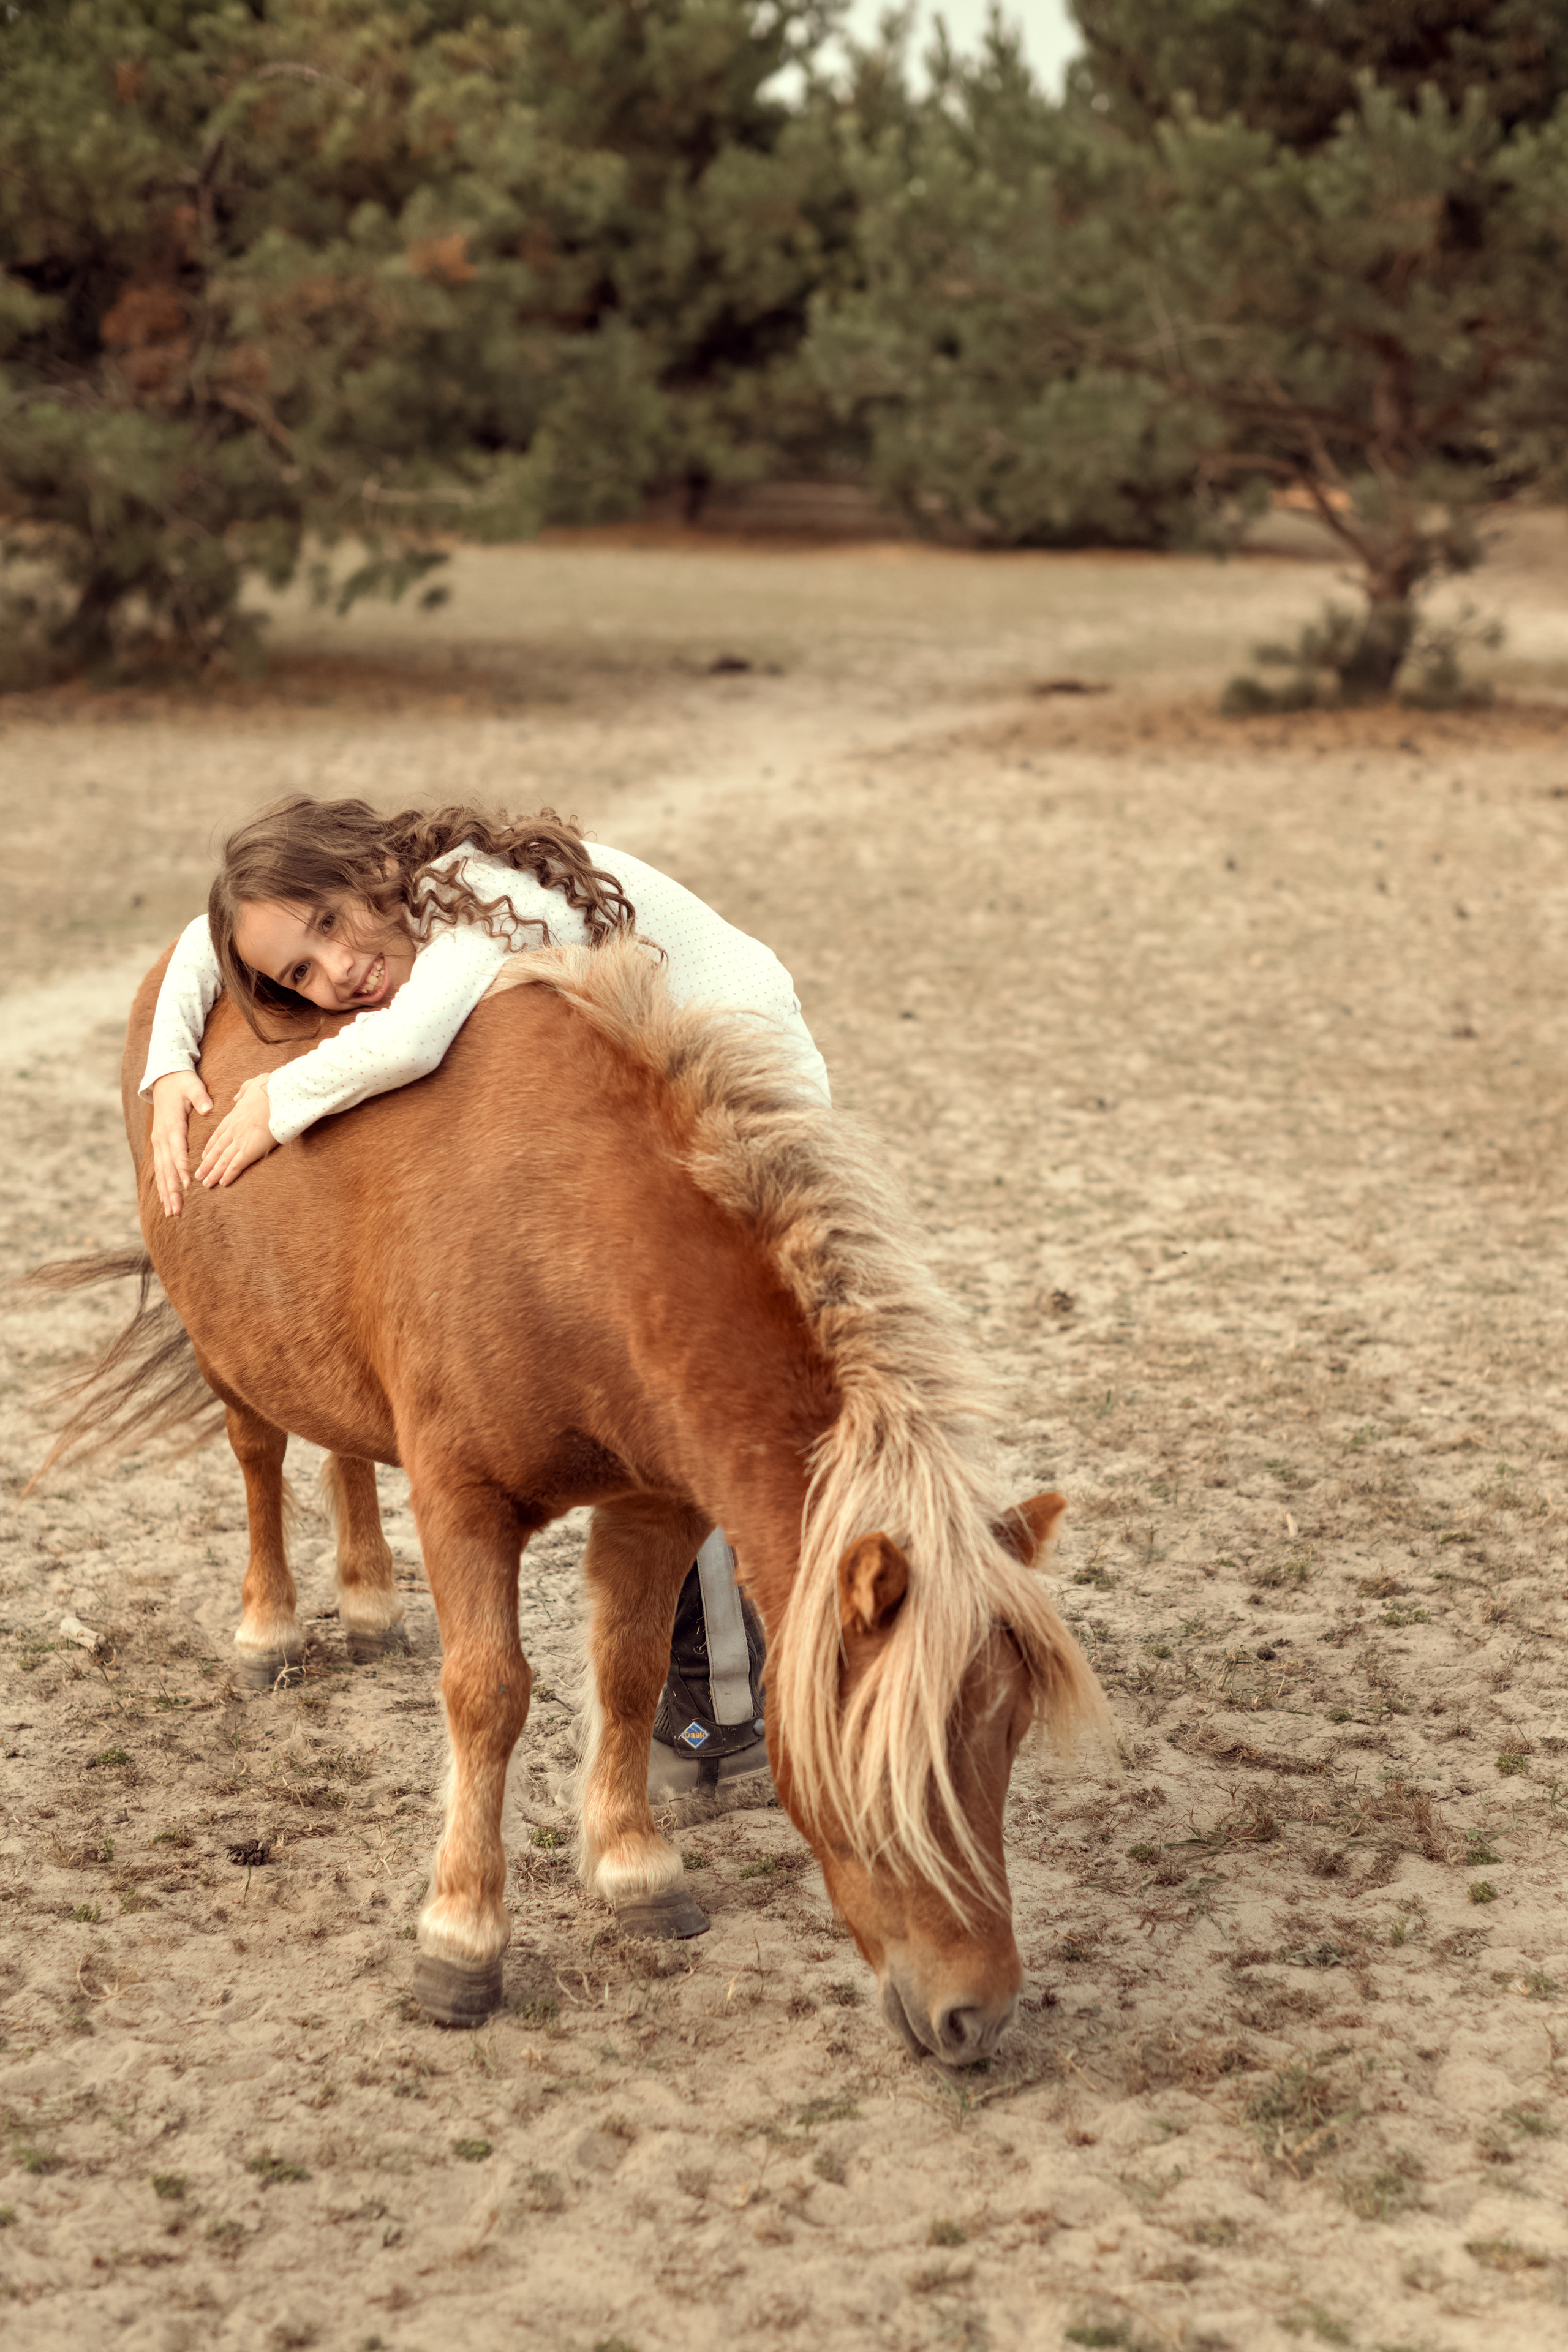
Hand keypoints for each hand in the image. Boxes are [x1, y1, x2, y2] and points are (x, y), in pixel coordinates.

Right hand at [150, 1071, 213, 1218]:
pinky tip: (167, 1201)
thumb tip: (208, 1108)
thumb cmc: (182, 1083)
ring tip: (171, 1213)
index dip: (182, 1169)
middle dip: (172, 1191)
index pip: (177, 1151)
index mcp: (172, 1125)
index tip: (188, 1186)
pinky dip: (163, 1185)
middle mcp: (161, 1137)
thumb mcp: (192, 1085)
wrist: (164, 1078)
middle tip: (177, 1211)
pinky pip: (160, 1169)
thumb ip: (200, 1097)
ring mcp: (158, 1142)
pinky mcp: (159, 1145)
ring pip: (161, 1173)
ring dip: (166, 1193)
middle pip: (167, 1168)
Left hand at [196, 1075, 276, 1192]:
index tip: (204, 1156)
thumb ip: (243, 1092)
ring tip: (206, 1183)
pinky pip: (236, 1165)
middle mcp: (234, 1129)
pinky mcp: (250, 1149)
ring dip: (213, 1173)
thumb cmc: (273, 1088)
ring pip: (222, 1160)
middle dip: (207, 1164)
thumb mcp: (253, 1084)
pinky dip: (228, 1175)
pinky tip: (222, 1183)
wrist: (281, 1095)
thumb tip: (237, 1098)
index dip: (210, 1147)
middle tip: (199, 1175)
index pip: (218, 1134)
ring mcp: (241, 1140)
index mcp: (235, 1115)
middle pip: (216, 1150)